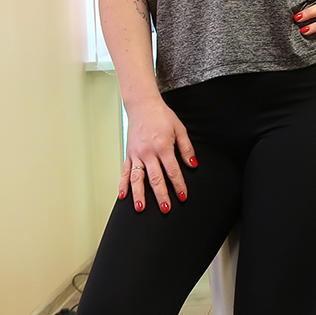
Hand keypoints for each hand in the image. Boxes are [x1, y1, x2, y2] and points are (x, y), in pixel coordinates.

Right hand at [119, 97, 198, 213]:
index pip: (172, 170)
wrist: (143, 106)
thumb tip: (193, 165)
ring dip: (139, 194)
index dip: (178, 185)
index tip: (183, 196)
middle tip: (165, 208)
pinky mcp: (129, 154)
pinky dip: (123, 184)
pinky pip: (125, 171)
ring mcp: (136, 154)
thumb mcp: (180, 129)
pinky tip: (123, 196)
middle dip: (161, 194)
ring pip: (137, 178)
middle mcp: (148, 152)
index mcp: (163, 146)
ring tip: (141, 207)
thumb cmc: (162, 117)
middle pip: (155, 178)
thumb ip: (186, 149)